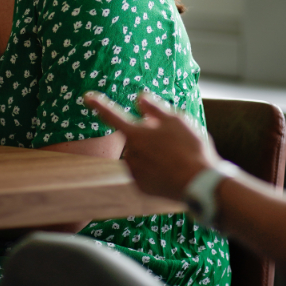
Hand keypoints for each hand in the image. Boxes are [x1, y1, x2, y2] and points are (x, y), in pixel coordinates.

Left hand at [84, 91, 218, 200]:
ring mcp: (134, 172)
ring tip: (175, 157)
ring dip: (151, 152)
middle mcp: (130, 154)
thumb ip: (154, 108)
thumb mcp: (176, 120)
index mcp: (136, 134)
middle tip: (171, 138)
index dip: (99, 105)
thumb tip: (139, 98)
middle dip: (146, 135)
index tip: (86, 97)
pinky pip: (144, 172)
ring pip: (139, 155)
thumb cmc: (190, 148)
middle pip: (134, 138)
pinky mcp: (141, 187)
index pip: (112, 115)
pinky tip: (171, 170)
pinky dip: (154, 169)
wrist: (199, 184)